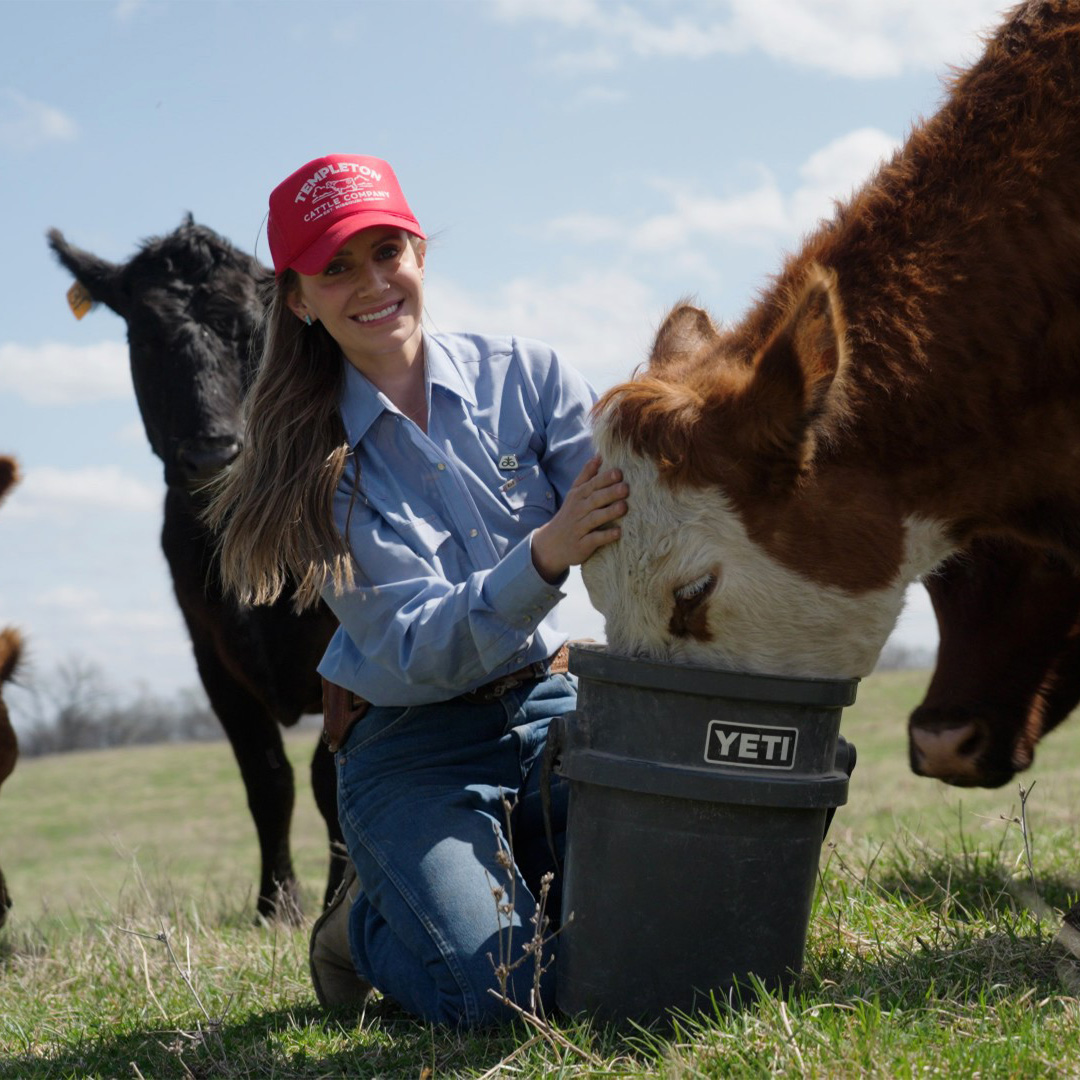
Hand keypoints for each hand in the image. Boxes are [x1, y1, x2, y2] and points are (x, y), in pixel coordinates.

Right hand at [531, 456, 628, 584]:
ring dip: (609, 512)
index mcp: (578, 496)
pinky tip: (618, 533)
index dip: (604, 478)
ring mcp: (580, 528)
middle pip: (594, 499)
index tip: (619, 472)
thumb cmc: (570, 515)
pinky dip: (605, 536)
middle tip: (625, 487)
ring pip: (595, 518)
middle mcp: (578, 510)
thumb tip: (599, 455)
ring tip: (624, 507)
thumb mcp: (574, 493)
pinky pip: (594, 539)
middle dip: (609, 493)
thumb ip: (587, 475)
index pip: (592, 485)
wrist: (550, 545)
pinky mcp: (582, 545)